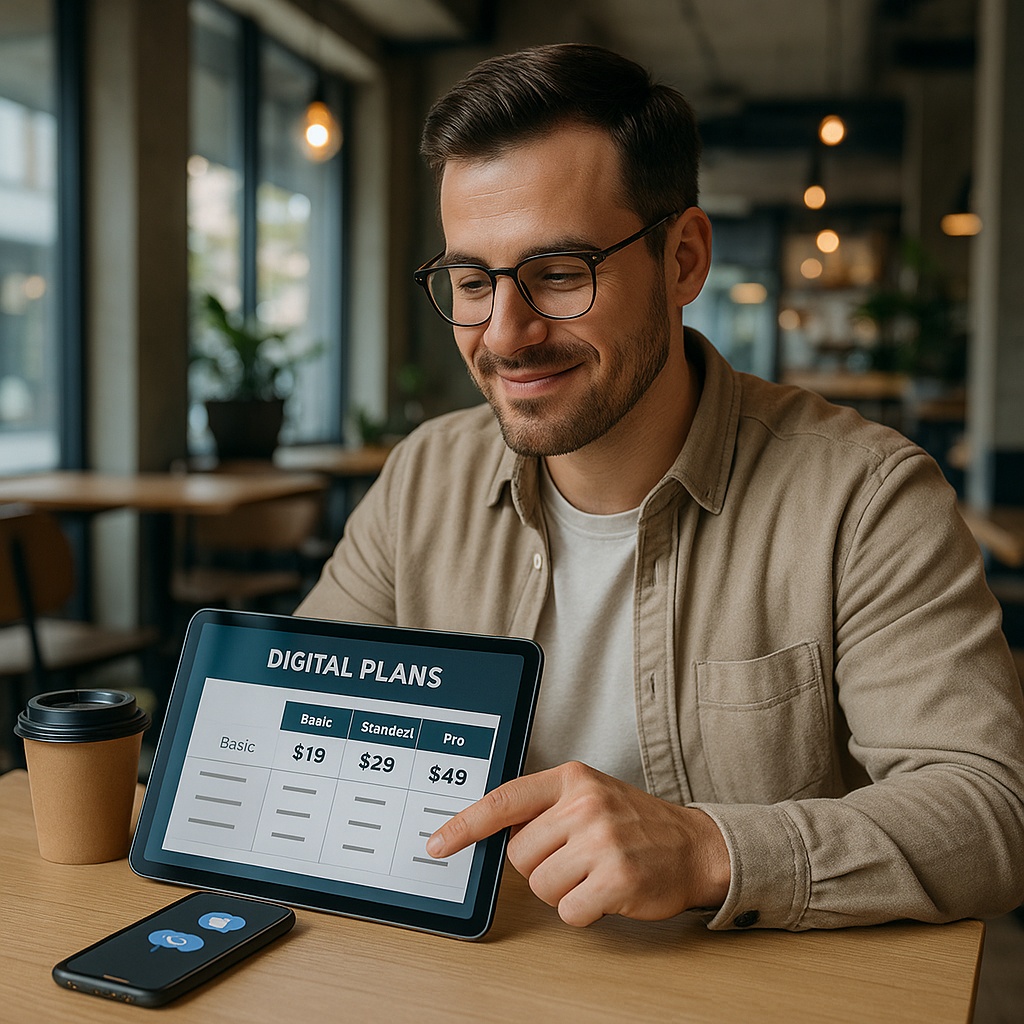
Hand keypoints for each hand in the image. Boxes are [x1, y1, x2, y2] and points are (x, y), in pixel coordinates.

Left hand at [426, 761, 730, 925]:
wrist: (693, 846)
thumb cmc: (633, 823)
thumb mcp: (588, 795)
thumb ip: (544, 807)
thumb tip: (492, 834)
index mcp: (571, 779)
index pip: (504, 801)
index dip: (465, 825)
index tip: (437, 843)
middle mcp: (584, 805)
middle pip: (519, 855)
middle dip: (539, 866)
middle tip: (574, 858)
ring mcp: (602, 841)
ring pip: (540, 887)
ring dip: (562, 891)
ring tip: (592, 872)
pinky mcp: (617, 879)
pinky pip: (569, 912)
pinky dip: (583, 910)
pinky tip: (605, 891)